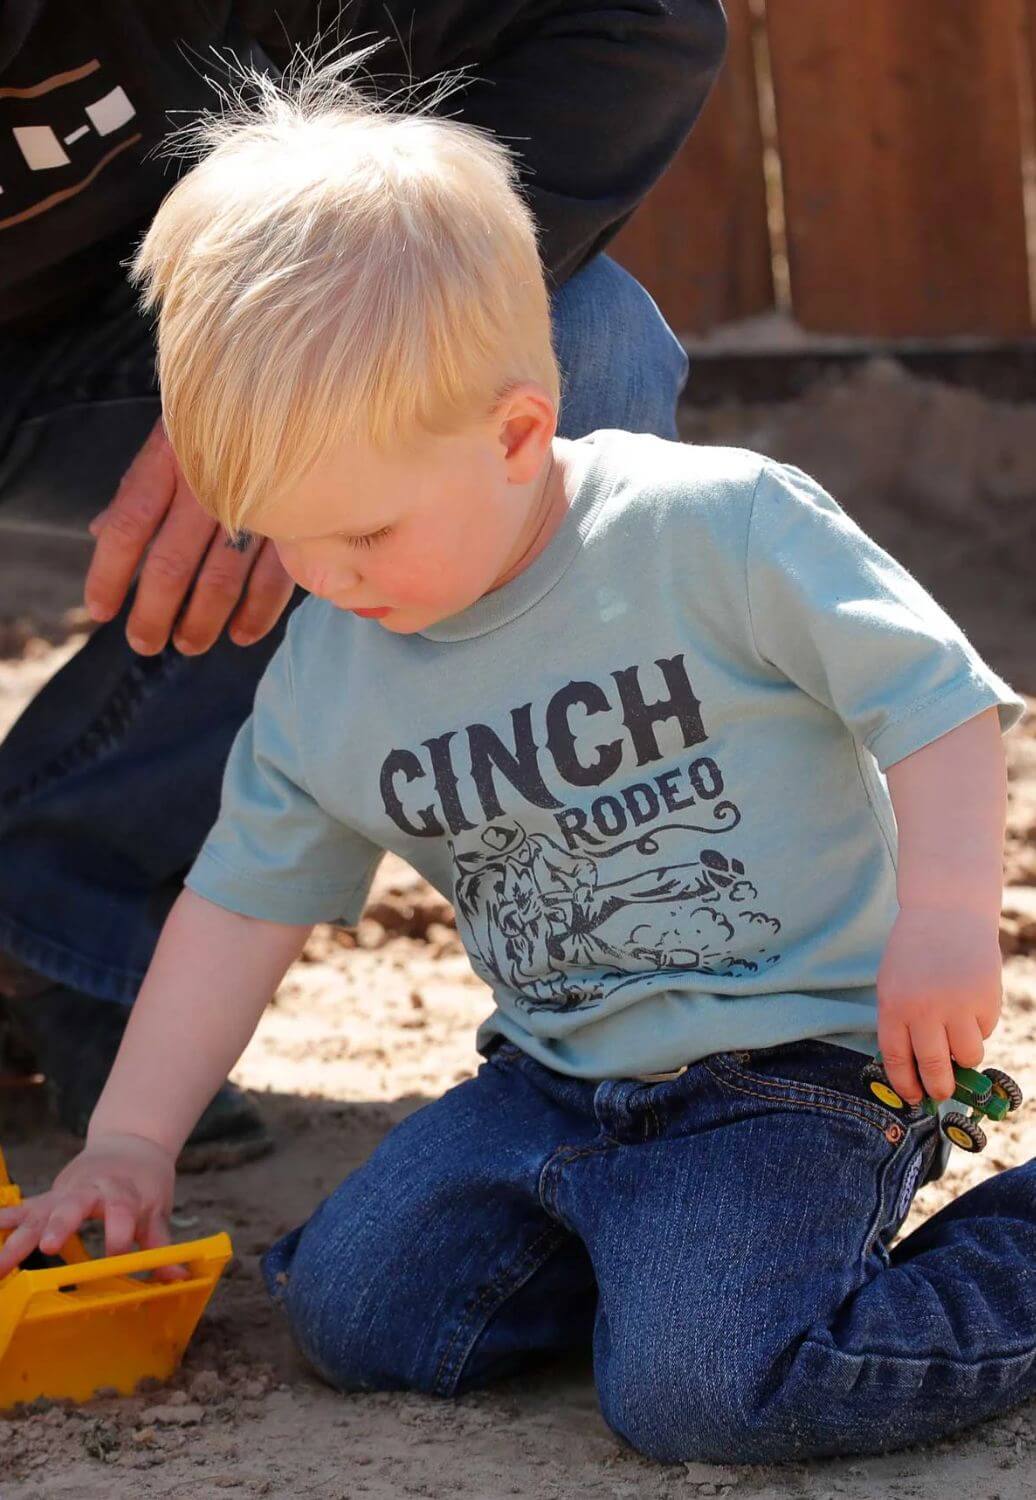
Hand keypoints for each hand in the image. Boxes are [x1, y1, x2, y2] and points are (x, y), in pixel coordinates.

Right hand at [0, 1133, 185, 1281]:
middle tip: (46, 1246)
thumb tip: (178, 1277)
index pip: (122, 1212)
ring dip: (19, 1237)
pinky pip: (24, 1208)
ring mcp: (66, 1192)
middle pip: (75, 1205)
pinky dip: (4, 1220)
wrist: (129, 1143)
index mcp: (123, 1191)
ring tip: (1, 1265)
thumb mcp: (158, 1208)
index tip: (118, 1257)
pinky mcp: (49, 1196)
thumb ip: (162, 1244)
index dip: (121, 1235)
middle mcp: (91, 1189)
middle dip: (60, 1225)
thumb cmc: (144, 1182)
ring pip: (40, 1212)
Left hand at [84, 416, 294, 655]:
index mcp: (170, 457)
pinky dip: (256, 615)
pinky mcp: (298, 520)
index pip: (127, 525)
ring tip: (188, 645)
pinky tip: (240, 635)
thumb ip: (138, 487)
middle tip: (145, 643)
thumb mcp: (173, 437)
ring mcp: (256, 503)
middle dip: (153, 614)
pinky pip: (274, 580)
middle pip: (169, 565)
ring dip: (200, 622)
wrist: (300, 378)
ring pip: (219, 581)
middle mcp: (209, 483)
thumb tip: (99, 531)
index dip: (108, 574)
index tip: (100, 611)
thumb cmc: (224, 417)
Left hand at [876, 905, 1002, 1103]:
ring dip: (964, 1056)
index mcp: (894, 1006)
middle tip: (941, 1092)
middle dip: (939, 1088)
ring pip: (968, 1056)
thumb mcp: (892, 984)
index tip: (913, 1097)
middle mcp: (926, 1010)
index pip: (898, 1060)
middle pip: (935, 1068)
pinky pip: (984, 1030)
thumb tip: (913, 1068)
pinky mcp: (987, 999)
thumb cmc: (914, 951)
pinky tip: (969, 999)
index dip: (906, 1084)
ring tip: (957, 1035)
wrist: (947, 911)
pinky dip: (978, 1025)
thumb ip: (900, 1022)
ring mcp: (959, 1005)